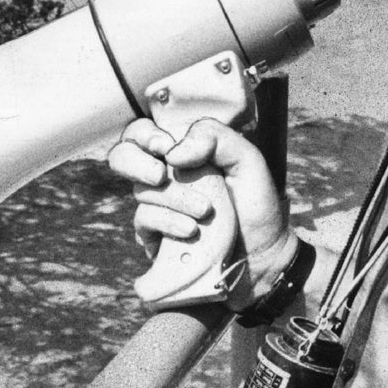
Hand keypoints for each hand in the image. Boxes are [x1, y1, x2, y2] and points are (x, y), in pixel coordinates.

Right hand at [105, 116, 298, 310]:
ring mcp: (158, 207)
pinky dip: (168, 223)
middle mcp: (165, 177)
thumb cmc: (256, 204)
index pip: (144, 132)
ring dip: (175, 199)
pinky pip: (144, 222)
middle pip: (123, 157)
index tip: (167, 146)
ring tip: (207, 211)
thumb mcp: (246, 159)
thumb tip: (172, 153)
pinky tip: (191, 231)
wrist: (264, 255)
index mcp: (182, 153)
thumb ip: (215, 137)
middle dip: (135, 162)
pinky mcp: (155, 237)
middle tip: (160, 174)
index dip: (146, 135)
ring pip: (142, 192)